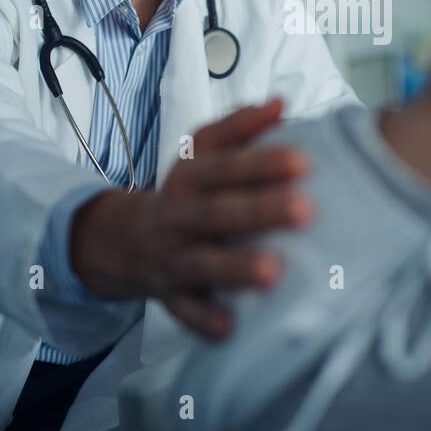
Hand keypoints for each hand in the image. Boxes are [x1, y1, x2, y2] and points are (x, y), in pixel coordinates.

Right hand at [69, 98, 311, 338]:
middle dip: (259, 212)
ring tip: (274, 271)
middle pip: (217, 213)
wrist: (125, 240)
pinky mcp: (171, 296)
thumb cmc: (185, 191)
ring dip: (235, 269)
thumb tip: (281, 103)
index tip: (304, 160)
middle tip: (304, 210)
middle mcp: (179, 217)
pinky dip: (205, 322)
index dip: (262, 163)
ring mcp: (173, 259)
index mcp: (190, 178)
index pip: (224, 166)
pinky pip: (185, 313)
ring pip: (202, 264)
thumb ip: (240, 126)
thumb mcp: (202, 151)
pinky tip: (232, 328)